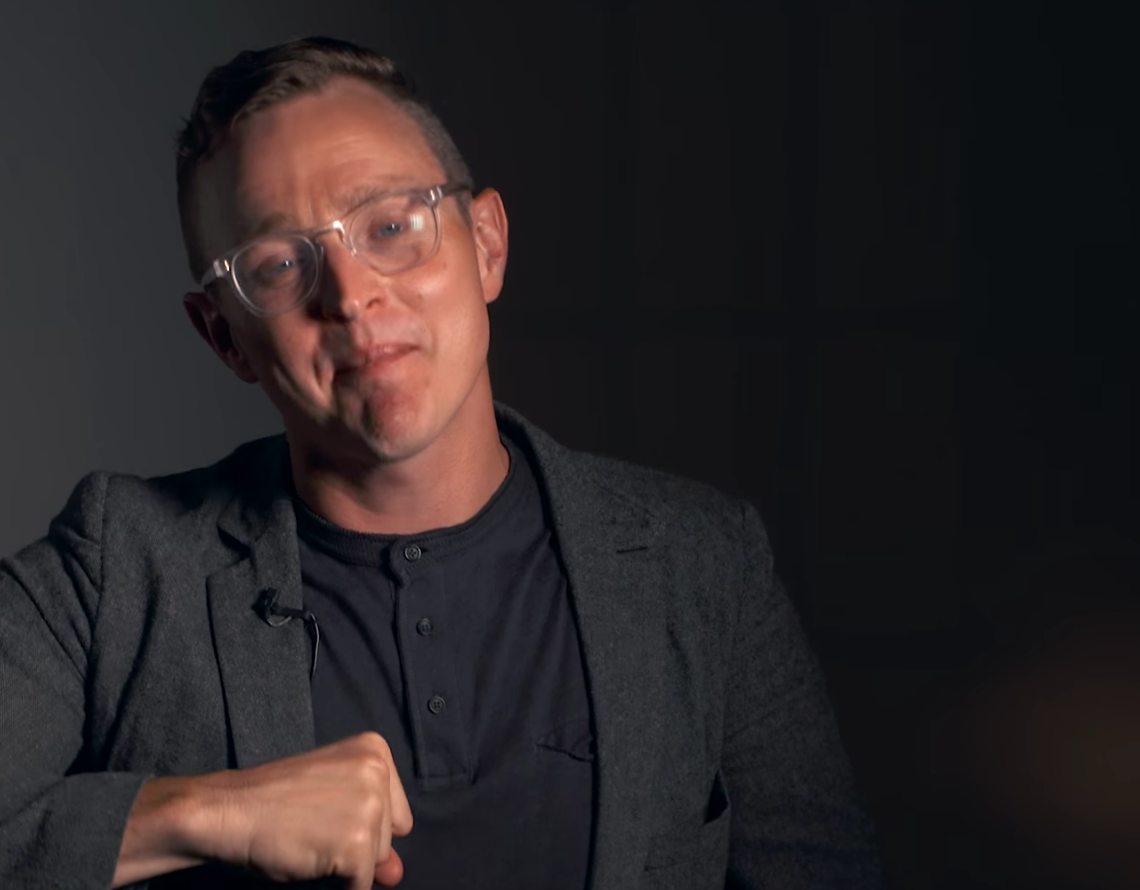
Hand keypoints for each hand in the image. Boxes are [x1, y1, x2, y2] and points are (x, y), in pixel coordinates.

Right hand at [114, 732, 412, 888]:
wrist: (226, 811)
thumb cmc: (274, 804)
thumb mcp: (331, 803)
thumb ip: (373, 833)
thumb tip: (397, 874)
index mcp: (375, 750)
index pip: (398, 814)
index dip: (364, 827)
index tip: (327, 813)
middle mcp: (378, 771)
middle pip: (389, 837)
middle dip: (355, 842)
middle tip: (311, 825)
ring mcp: (370, 806)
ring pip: (377, 860)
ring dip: (345, 862)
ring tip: (309, 838)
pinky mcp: (357, 843)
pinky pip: (361, 884)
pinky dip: (339, 886)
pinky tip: (308, 858)